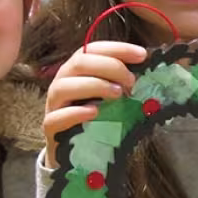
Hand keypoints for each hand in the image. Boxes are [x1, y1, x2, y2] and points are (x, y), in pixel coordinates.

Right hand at [43, 41, 147, 157]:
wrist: (71, 149)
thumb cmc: (93, 116)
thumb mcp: (107, 95)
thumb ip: (121, 81)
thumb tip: (147, 68)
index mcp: (76, 69)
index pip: (93, 49)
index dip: (118, 49)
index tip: (142, 55)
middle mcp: (62, 81)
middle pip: (80, 63)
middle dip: (110, 67)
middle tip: (132, 81)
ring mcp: (54, 104)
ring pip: (64, 87)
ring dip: (94, 86)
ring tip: (118, 94)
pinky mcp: (50, 127)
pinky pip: (57, 117)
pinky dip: (75, 113)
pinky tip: (94, 113)